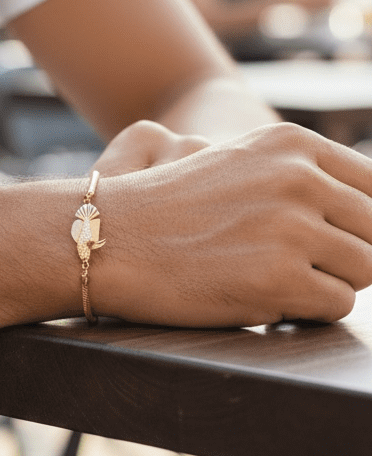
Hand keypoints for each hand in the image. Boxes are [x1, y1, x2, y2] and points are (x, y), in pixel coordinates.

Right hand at [94, 122, 371, 327]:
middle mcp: (299, 179)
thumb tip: (368, 214)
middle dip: (348, 255)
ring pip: (366, 270)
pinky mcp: (279, 280)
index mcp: (293, 144)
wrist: (110, 239)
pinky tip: (264, 297)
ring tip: (278, 279)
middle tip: (301, 265)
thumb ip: (304, 174)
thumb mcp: (241, 163)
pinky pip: (337, 306)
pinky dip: (307, 311)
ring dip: (329, 283)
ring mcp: (291, 229)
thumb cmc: (171, 208)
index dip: (361, 221)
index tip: (339, 238)